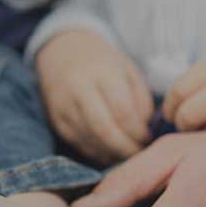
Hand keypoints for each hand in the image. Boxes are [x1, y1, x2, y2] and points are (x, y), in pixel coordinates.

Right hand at [36, 30, 153, 164]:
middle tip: (139, 153)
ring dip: (112, 153)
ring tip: (127, 154)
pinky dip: (97, 153)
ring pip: (91, 140)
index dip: (138, 131)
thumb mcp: (127, 69)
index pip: (123, 111)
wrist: (61, 52)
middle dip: (125, 148)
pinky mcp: (57, 120)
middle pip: (104, 130)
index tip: (148, 138)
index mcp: (102, 73)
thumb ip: (141, 98)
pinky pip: (79, 144)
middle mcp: (79, 90)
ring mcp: (64, 107)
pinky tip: (110, 152)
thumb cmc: (101, 62)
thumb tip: (146, 130)